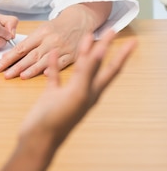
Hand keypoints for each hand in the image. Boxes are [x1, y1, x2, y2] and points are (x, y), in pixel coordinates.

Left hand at [0, 2, 111, 78]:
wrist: (79, 21)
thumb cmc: (58, 27)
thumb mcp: (42, 29)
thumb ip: (30, 42)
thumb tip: (13, 55)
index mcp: (41, 33)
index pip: (21, 47)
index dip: (9, 57)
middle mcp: (50, 40)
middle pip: (31, 56)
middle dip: (16, 66)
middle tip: (5, 74)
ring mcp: (61, 48)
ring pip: (44, 60)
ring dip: (31, 70)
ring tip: (19, 76)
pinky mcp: (72, 55)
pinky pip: (61, 63)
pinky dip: (52, 68)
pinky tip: (43, 74)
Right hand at [19, 30, 136, 144]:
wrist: (38, 139)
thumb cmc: (59, 119)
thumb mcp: (77, 93)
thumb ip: (88, 71)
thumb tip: (102, 51)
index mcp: (93, 91)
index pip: (112, 69)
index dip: (122, 55)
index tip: (132, 41)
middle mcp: (84, 91)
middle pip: (97, 64)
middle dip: (105, 48)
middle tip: (111, 31)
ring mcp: (68, 93)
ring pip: (78, 67)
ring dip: (82, 52)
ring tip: (86, 36)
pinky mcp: (52, 95)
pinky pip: (56, 76)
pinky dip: (55, 64)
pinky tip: (52, 54)